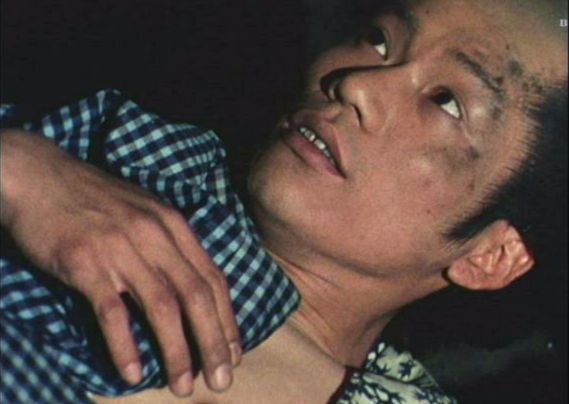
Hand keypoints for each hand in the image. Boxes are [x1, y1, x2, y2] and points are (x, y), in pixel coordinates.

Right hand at [0, 130, 241, 395]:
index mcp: (173, 225)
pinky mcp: (86, 262)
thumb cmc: (95, 198)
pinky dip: (124, 345)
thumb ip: (170, 244)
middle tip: (221, 381)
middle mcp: (155, 235)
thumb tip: (190, 288)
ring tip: (183, 386)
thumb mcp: (145, 211)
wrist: (41, 175)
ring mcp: (121, 248)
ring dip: (177, 351)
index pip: (213, 278)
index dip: (227, 319)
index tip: (234, 353)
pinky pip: (111, 311)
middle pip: (196, 296)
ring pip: (162, 307)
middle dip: (213, 342)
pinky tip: (131, 373)